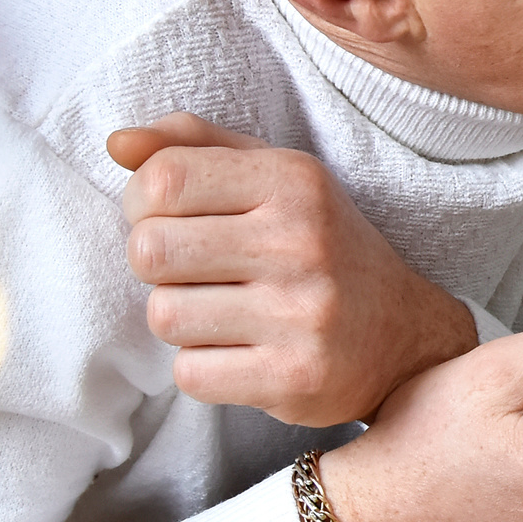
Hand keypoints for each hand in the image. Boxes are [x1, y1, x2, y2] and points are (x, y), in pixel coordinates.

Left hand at [109, 113, 476, 426]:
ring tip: (224, 313)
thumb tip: (117, 144)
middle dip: (159, 265)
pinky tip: (242, 352)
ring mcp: (302, 314)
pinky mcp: (296, 377)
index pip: (162, 180)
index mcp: (295, 181)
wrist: (405, 337)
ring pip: (164, 316)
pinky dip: (203, 368)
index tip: (172, 218)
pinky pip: (190, 374)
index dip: (142, 203)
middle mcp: (303, 241)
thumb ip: (197, 147)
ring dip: (182, 319)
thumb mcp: (277, 178)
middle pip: (149, 250)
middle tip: (196, 271)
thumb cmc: (322, 246)